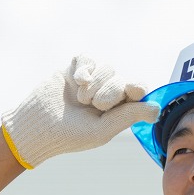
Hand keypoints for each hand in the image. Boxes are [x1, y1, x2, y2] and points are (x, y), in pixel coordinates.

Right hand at [0, 55, 159, 167]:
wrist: (36, 127)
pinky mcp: (73, 70)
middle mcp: (106, 92)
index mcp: (117, 110)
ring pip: (106, 67)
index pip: (136, 92)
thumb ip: (128, 116)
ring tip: (81, 99)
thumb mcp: (102, 129)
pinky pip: (88, 59)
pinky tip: (78, 80)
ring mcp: (90, 81)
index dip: (137, 88)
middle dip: (110, 91)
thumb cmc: (70, 135)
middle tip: (94, 105)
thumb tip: (157, 109)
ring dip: (95, 83)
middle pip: (120, 78)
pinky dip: (85, 69)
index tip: (133, 90)